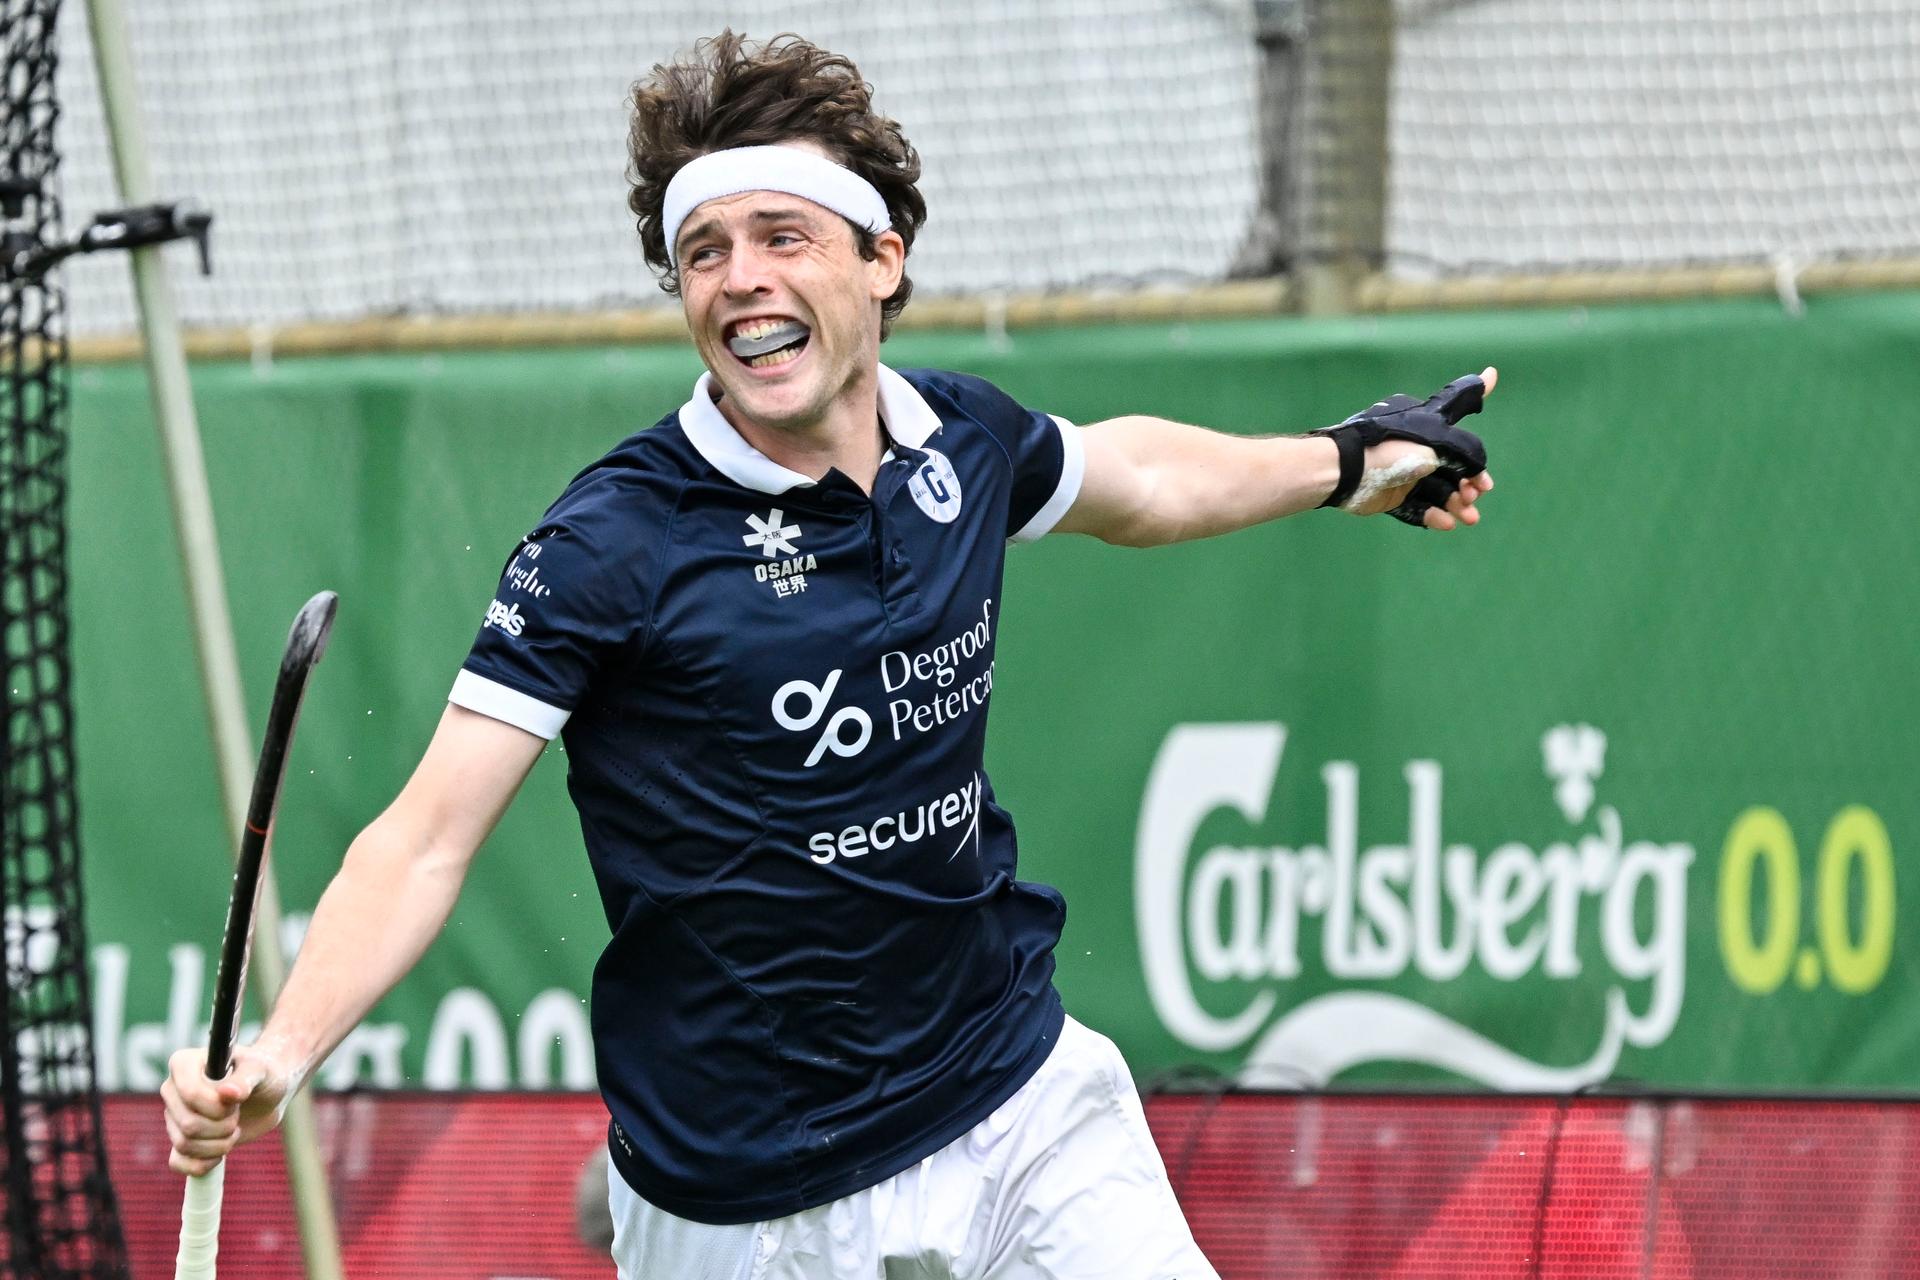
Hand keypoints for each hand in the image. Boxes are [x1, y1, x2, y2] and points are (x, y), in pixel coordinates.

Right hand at [160, 1041, 296, 1175]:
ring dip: (219, 1144)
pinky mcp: (181, 1140)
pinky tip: (220, 1154)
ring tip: (234, 1128)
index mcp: (184, 1063)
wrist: (268, 1093)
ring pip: (185, 1144)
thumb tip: (228, 1093)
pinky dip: (202, 1164)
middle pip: (188, 1124)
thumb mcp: (260, 1070)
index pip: (190, 1093)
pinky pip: (178, 1163)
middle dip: (223, 1126)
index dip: (217, 1106)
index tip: (237, 1100)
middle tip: (238, 1114)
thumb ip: (245, 1079)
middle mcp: (172, 1089)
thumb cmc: (263, 1074)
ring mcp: (174, 1117)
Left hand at [1344, 366, 1497, 529]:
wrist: (1346, 467)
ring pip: (1436, 493)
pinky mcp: (1389, 496)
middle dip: (1466, 489)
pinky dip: (1432, 515)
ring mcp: (1402, 474)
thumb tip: (1491, 382)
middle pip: (1450, 473)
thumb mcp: (1439, 436)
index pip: (1459, 448)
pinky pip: (1415, 508)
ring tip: (1467, 519)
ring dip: (1455, 505)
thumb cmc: (1394, 446)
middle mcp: (1415, 450)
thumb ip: (1466, 436)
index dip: (1474, 468)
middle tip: (1471, 502)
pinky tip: (1447, 524)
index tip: (1484, 485)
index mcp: (1426, 429)